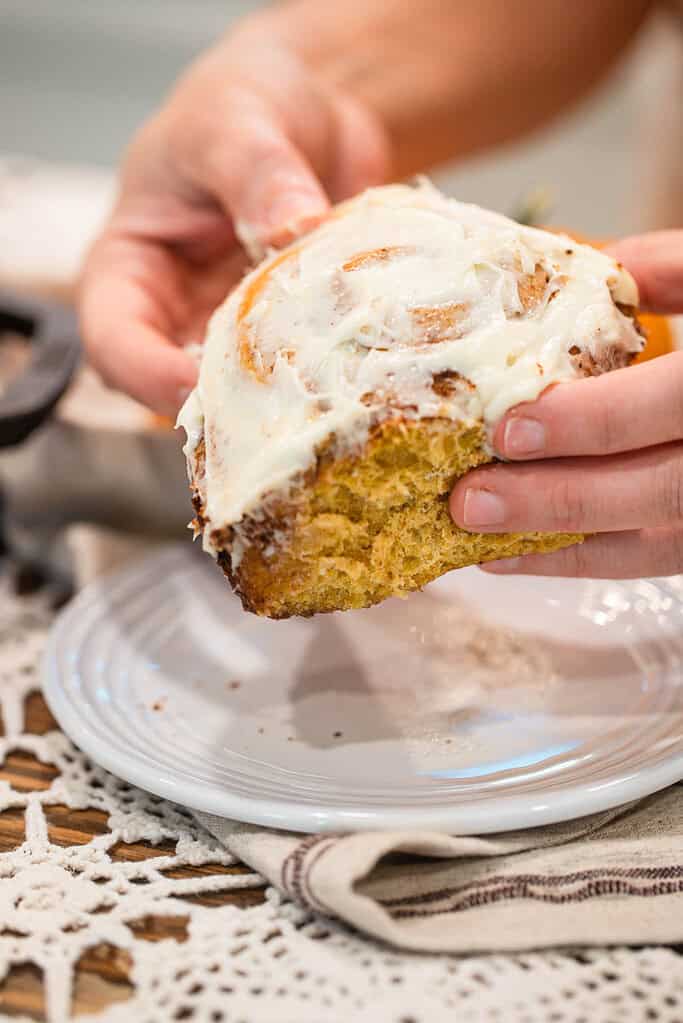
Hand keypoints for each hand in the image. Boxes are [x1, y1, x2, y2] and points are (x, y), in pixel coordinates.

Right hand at [79, 19, 389, 414]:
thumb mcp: (234, 121)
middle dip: (225, 406)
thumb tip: (292, 225)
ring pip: (252, 392)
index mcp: (132, 271)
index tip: (194, 382)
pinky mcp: (296, 338)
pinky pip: (311, 371)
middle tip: (276, 406)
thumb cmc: (243, 106)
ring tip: (331, 391)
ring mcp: (241, 334)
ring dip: (287, 398)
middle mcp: (180, 317)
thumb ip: (256, 172)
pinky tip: (370, 365)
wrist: (312, 113)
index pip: (113, 341)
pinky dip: (336, 373)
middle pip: (181, 389)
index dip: (146, 372)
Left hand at [450, 231, 682, 577]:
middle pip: (657, 492)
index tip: (510, 429)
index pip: (668, 407)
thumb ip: (671, 269)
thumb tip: (582, 268)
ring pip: (659, 545)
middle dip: (559, 501)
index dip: (590, 422)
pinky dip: (592, 561)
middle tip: (470, 505)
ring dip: (565, 552)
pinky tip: (528, 555)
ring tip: (484, 549)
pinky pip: (663, 558)